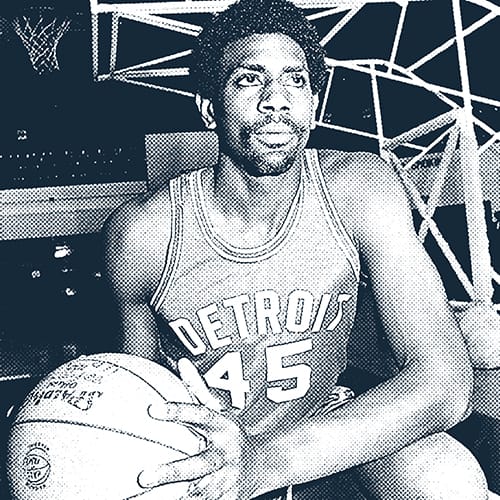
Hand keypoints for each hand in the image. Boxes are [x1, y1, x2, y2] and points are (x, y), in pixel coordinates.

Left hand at [138, 359, 256, 498]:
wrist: (267, 464)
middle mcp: (225, 456)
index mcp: (223, 428)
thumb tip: (182, 362)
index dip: (178, 412)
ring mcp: (226, 482)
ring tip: (143, 498)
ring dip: (175, 498)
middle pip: (199, 465)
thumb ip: (198, 389)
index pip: (199, 416)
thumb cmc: (232, 433)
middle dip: (173, 472)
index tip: (152, 409)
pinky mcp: (227, 499)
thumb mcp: (219, 411)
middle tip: (143, 476)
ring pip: (199, 492)